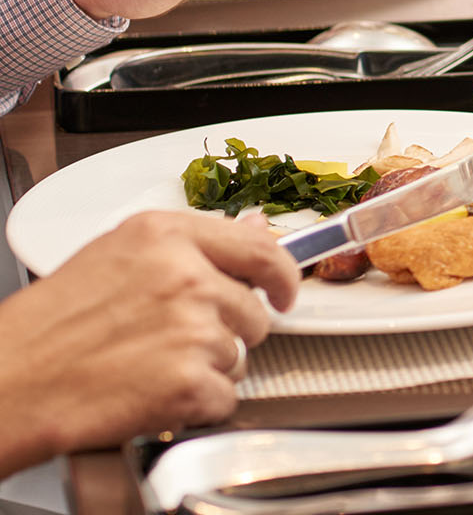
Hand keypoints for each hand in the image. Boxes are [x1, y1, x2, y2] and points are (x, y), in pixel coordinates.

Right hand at [0, 212, 297, 474]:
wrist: (10, 382)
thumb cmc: (48, 326)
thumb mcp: (115, 257)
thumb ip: (191, 245)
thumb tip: (254, 227)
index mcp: (165, 236)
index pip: (260, 248)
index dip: (282, 274)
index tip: (285, 289)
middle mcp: (186, 277)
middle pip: (253, 312)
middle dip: (227, 333)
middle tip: (173, 342)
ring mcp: (192, 329)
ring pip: (239, 356)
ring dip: (206, 368)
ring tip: (149, 365)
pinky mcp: (190, 381)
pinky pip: (225, 396)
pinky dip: (195, 405)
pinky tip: (152, 392)